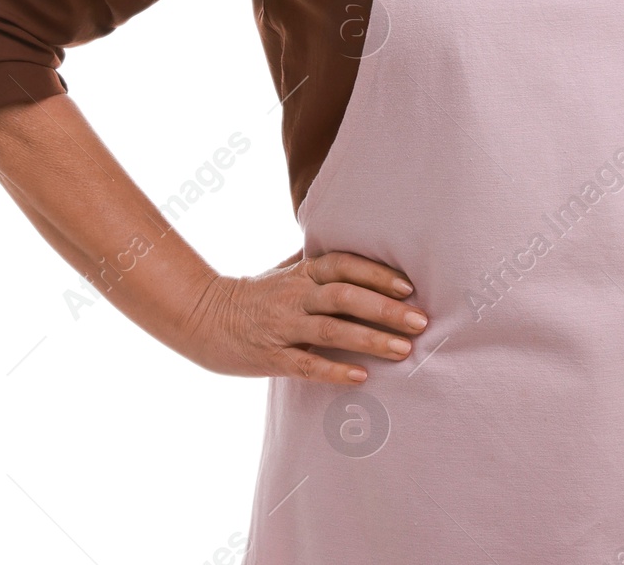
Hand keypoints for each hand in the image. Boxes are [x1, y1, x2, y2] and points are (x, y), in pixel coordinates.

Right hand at [177, 248, 428, 385]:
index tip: (410, 287)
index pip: (346, 265)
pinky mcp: (270, 357)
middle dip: (386, 309)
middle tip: (421, 322)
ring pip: (332, 331)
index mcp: (303, 272)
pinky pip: (306, 364)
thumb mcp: (287, 271)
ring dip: (370, 340)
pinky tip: (361, 377)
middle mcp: (296, 295)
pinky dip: (334, 371)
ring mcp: (282, 326)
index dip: (379, 274)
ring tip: (403, 351)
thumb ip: (319, 262)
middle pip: (346, 297)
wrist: (203, 317)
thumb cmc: (256, 294)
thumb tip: (358, 245)